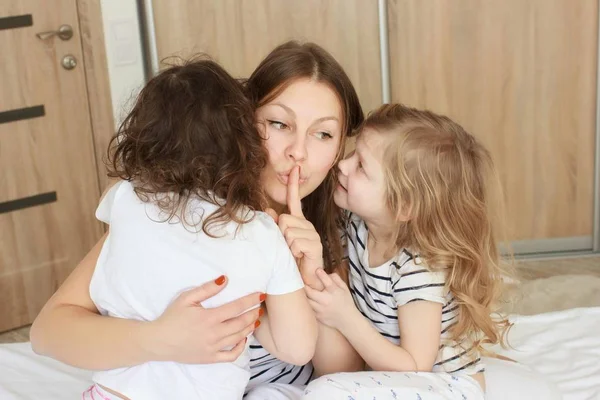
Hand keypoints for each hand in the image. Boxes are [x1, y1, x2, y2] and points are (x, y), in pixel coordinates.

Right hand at [147, 276, 264, 363]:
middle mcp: (214, 334)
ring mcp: (213, 348)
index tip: (260, 295)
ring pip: (239, 338)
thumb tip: (225, 279)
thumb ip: (207, 289)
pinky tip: (243, 338)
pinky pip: (231, 355)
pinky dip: (241, 347)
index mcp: (209, 317)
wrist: (159, 341)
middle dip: (254, 314)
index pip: (236, 308)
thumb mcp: (186, 298)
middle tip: (260, 307)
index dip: (251, 301)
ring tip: (255, 320)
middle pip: (241, 323)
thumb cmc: (172, 317)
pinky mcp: (210, 358)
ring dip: (250, 328)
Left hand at [266, 166, 323, 289]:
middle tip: (287, 247)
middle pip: (284, 218)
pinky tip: (299, 257)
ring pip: (288, 230)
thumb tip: (268, 210)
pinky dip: (293, 251)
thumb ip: (274, 226)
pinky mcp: (315, 244)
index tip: (295, 168)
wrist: (302, 280)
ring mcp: (312, 234)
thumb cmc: (291, 261)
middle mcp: (307, 225)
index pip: (295, 199)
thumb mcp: (279, 241)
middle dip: (281, 233)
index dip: (294, 184)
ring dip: (286, 244)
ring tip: (293, 253)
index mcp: (298, 222)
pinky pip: (295, 241)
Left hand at [305, 269, 358, 330]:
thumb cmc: (345, 302)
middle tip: (303, 282)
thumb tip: (326, 272)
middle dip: (305, 286)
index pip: (326, 280)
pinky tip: (305, 301)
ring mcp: (321, 309)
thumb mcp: (344, 288)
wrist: (347, 320)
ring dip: (304, 296)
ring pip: (307, 301)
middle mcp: (326, 300)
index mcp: (334, 292)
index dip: (320, 273)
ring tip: (302, 291)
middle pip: (310, 292)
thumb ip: (336, 278)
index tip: (317, 270)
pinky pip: (308, 309)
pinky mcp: (318, 316)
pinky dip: (306, 304)